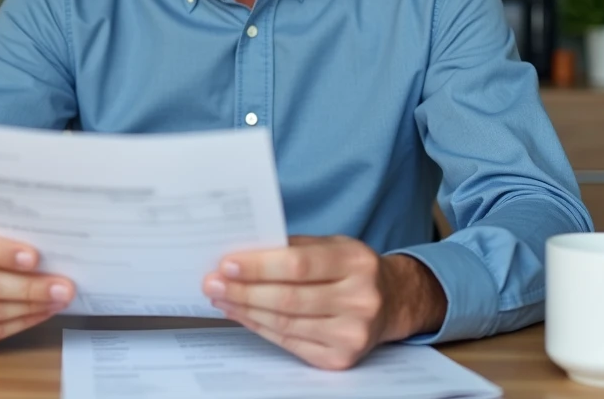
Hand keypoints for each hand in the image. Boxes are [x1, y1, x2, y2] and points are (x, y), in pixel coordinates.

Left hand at [202, 235, 446, 369]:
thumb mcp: (333, 245)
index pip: (299, 265)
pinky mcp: (341, 359)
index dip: (259, 266)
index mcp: (357, 262)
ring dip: (245, 310)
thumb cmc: (352, 268)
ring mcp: (352, 334)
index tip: (227, 263)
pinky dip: (260, 328)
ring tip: (221, 297)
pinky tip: (242, 315)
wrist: (392, 302)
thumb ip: (292, 247)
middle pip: (289, 299)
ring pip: (285, 324)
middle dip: (243, 291)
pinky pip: (290, 343)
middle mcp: (360, 299)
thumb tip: (241, 252)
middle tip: (212, 283)